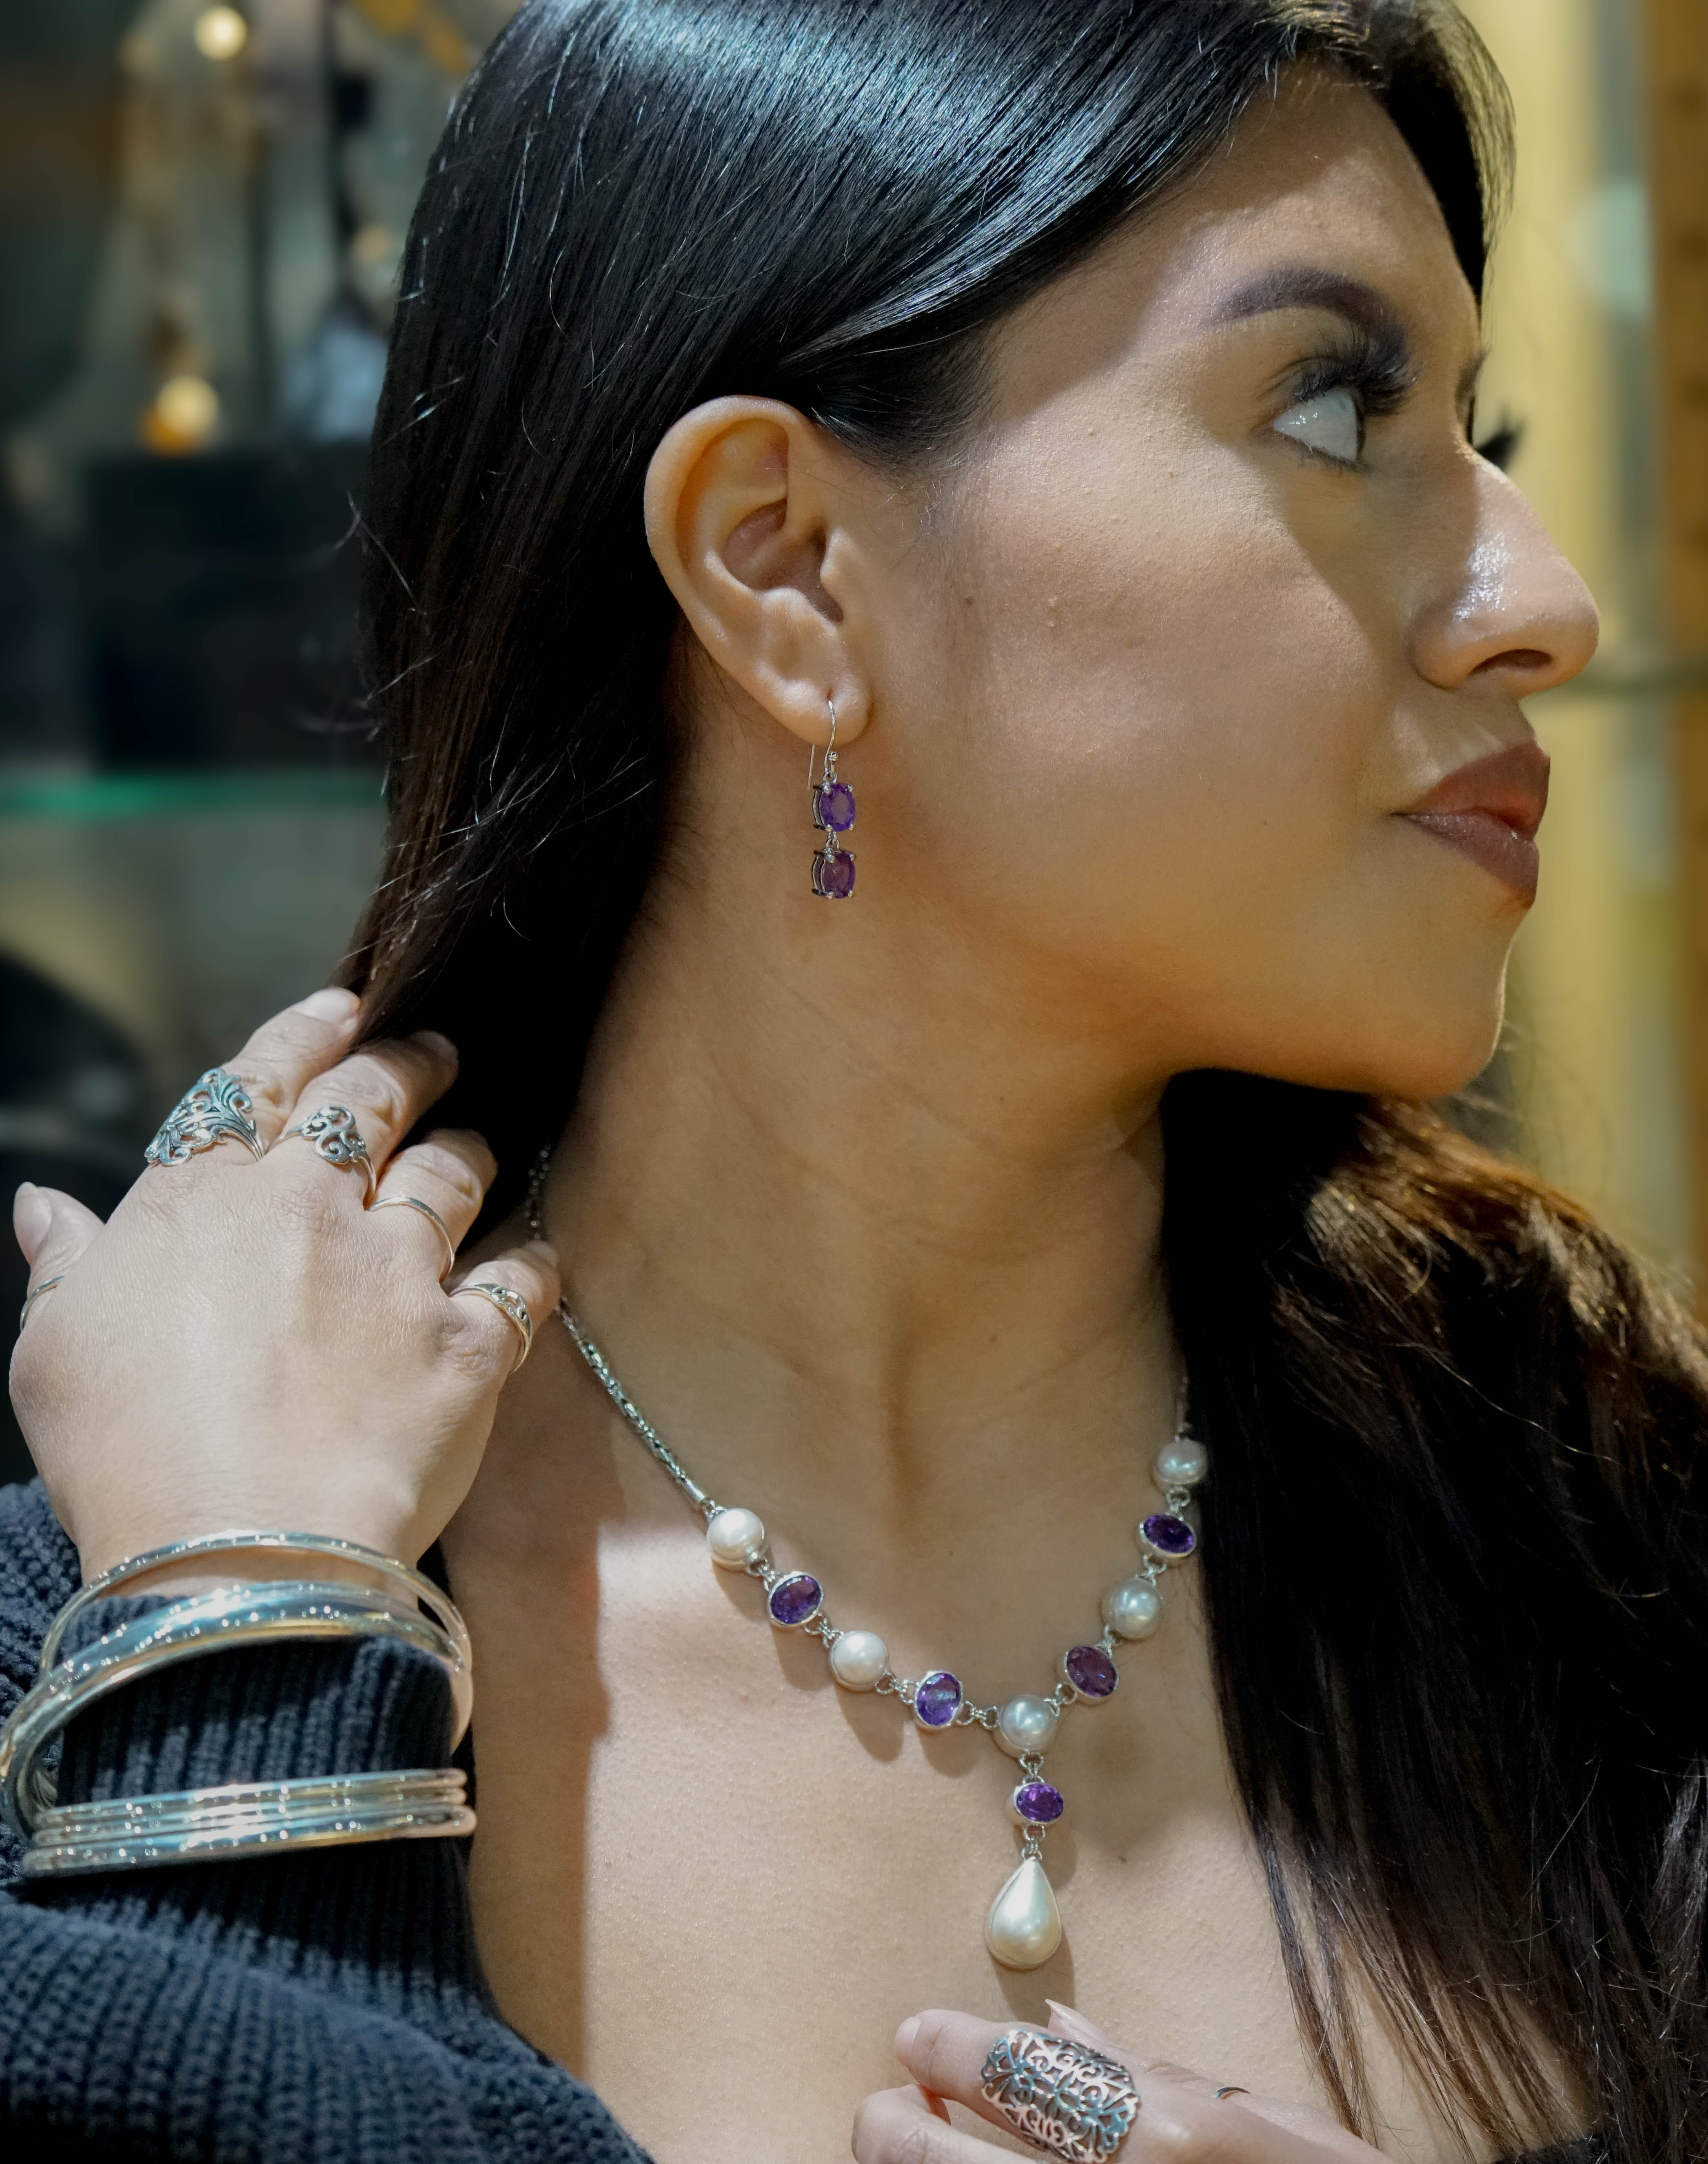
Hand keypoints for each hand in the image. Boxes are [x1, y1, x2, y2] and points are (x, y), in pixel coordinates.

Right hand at [9, 989, 556, 1578]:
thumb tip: (44, 1207)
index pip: (259, 1081)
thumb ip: (65, 1265)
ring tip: (479, 1146)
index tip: (341, 1007)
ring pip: (453, 1172)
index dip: (303, 1034)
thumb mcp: (54, 1351)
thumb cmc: (124, 1457)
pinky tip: (532, 1261)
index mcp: (202, 1201)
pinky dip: (531, 1263)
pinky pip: (521, 1279)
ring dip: (469, 1150)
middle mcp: (309, 1212)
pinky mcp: (467, 1346)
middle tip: (431, 1051)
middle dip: (406, 1062)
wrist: (232, 1556)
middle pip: (370, 1101)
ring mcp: (397, 1274)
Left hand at [854, 2005, 1386, 2163]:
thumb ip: (1153, 2072)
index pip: (1009, 2073)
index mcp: (1162, 2138)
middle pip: (937, 2159)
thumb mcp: (1259, 2121)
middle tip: (887, 2103)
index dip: (945, 2049)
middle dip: (888, 2124)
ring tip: (913, 2153)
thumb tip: (1059, 2032)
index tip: (914, 2038)